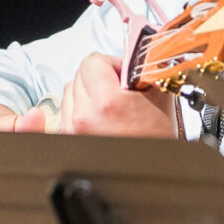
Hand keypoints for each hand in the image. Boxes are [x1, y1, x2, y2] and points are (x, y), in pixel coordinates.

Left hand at [56, 52, 173, 137]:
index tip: (122, 74)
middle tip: (118, 90)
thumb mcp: (158, 96)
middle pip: (78, 75)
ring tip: (109, 106)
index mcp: (106, 102)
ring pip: (70, 92)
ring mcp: (73, 129)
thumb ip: (141, 69)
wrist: (152, 171)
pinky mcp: (69, 139)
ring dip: (87, 93)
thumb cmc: (158, 140)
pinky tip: (97, 116)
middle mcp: (83, 117)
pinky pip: (66, 111)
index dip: (110, 64)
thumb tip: (133, 52)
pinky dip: (79, 108)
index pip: (92, 62)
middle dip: (99, 78)